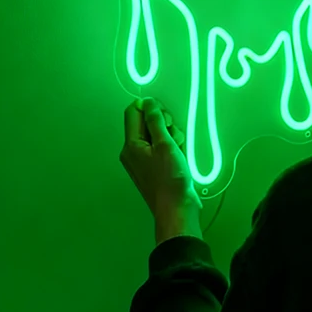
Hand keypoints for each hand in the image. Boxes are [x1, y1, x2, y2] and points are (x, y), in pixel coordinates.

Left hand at [120, 97, 202, 244]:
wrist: (177, 208)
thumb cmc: (170, 179)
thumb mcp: (165, 144)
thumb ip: (156, 120)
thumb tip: (148, 102)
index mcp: (131, 145)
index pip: (133, 112)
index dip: (149, 107)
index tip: (164, 114)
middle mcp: (133, 151)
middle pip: (146, 122)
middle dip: (164, 123)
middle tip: (172, 134)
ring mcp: (144, 160)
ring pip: (157, 134)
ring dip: (171, 136)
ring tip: (178, 150)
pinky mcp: (155, 167)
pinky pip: (162, 147)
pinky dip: (172, 147)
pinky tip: (180, 156)